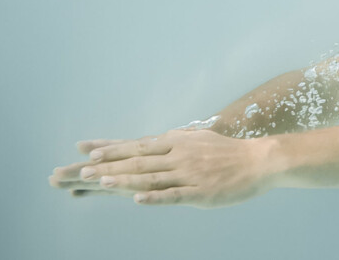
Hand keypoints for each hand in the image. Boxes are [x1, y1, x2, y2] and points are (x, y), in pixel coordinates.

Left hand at [50, 130, 275, 207]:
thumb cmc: (229, 152)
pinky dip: (155, 197)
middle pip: (137, 161)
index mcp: (176, 143)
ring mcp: (189, 175)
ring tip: (99, 181)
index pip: (136, 145)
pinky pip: (175, 196)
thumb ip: (175, 142)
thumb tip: (154, 141)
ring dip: (124, 179)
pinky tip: (138, 199)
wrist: (260, 161)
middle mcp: (178, 156)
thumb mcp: (199, 139)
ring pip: (151, 178)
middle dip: (106, 166)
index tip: (83, 150)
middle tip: (77, 171)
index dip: (109, 148)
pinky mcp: (201, 193)